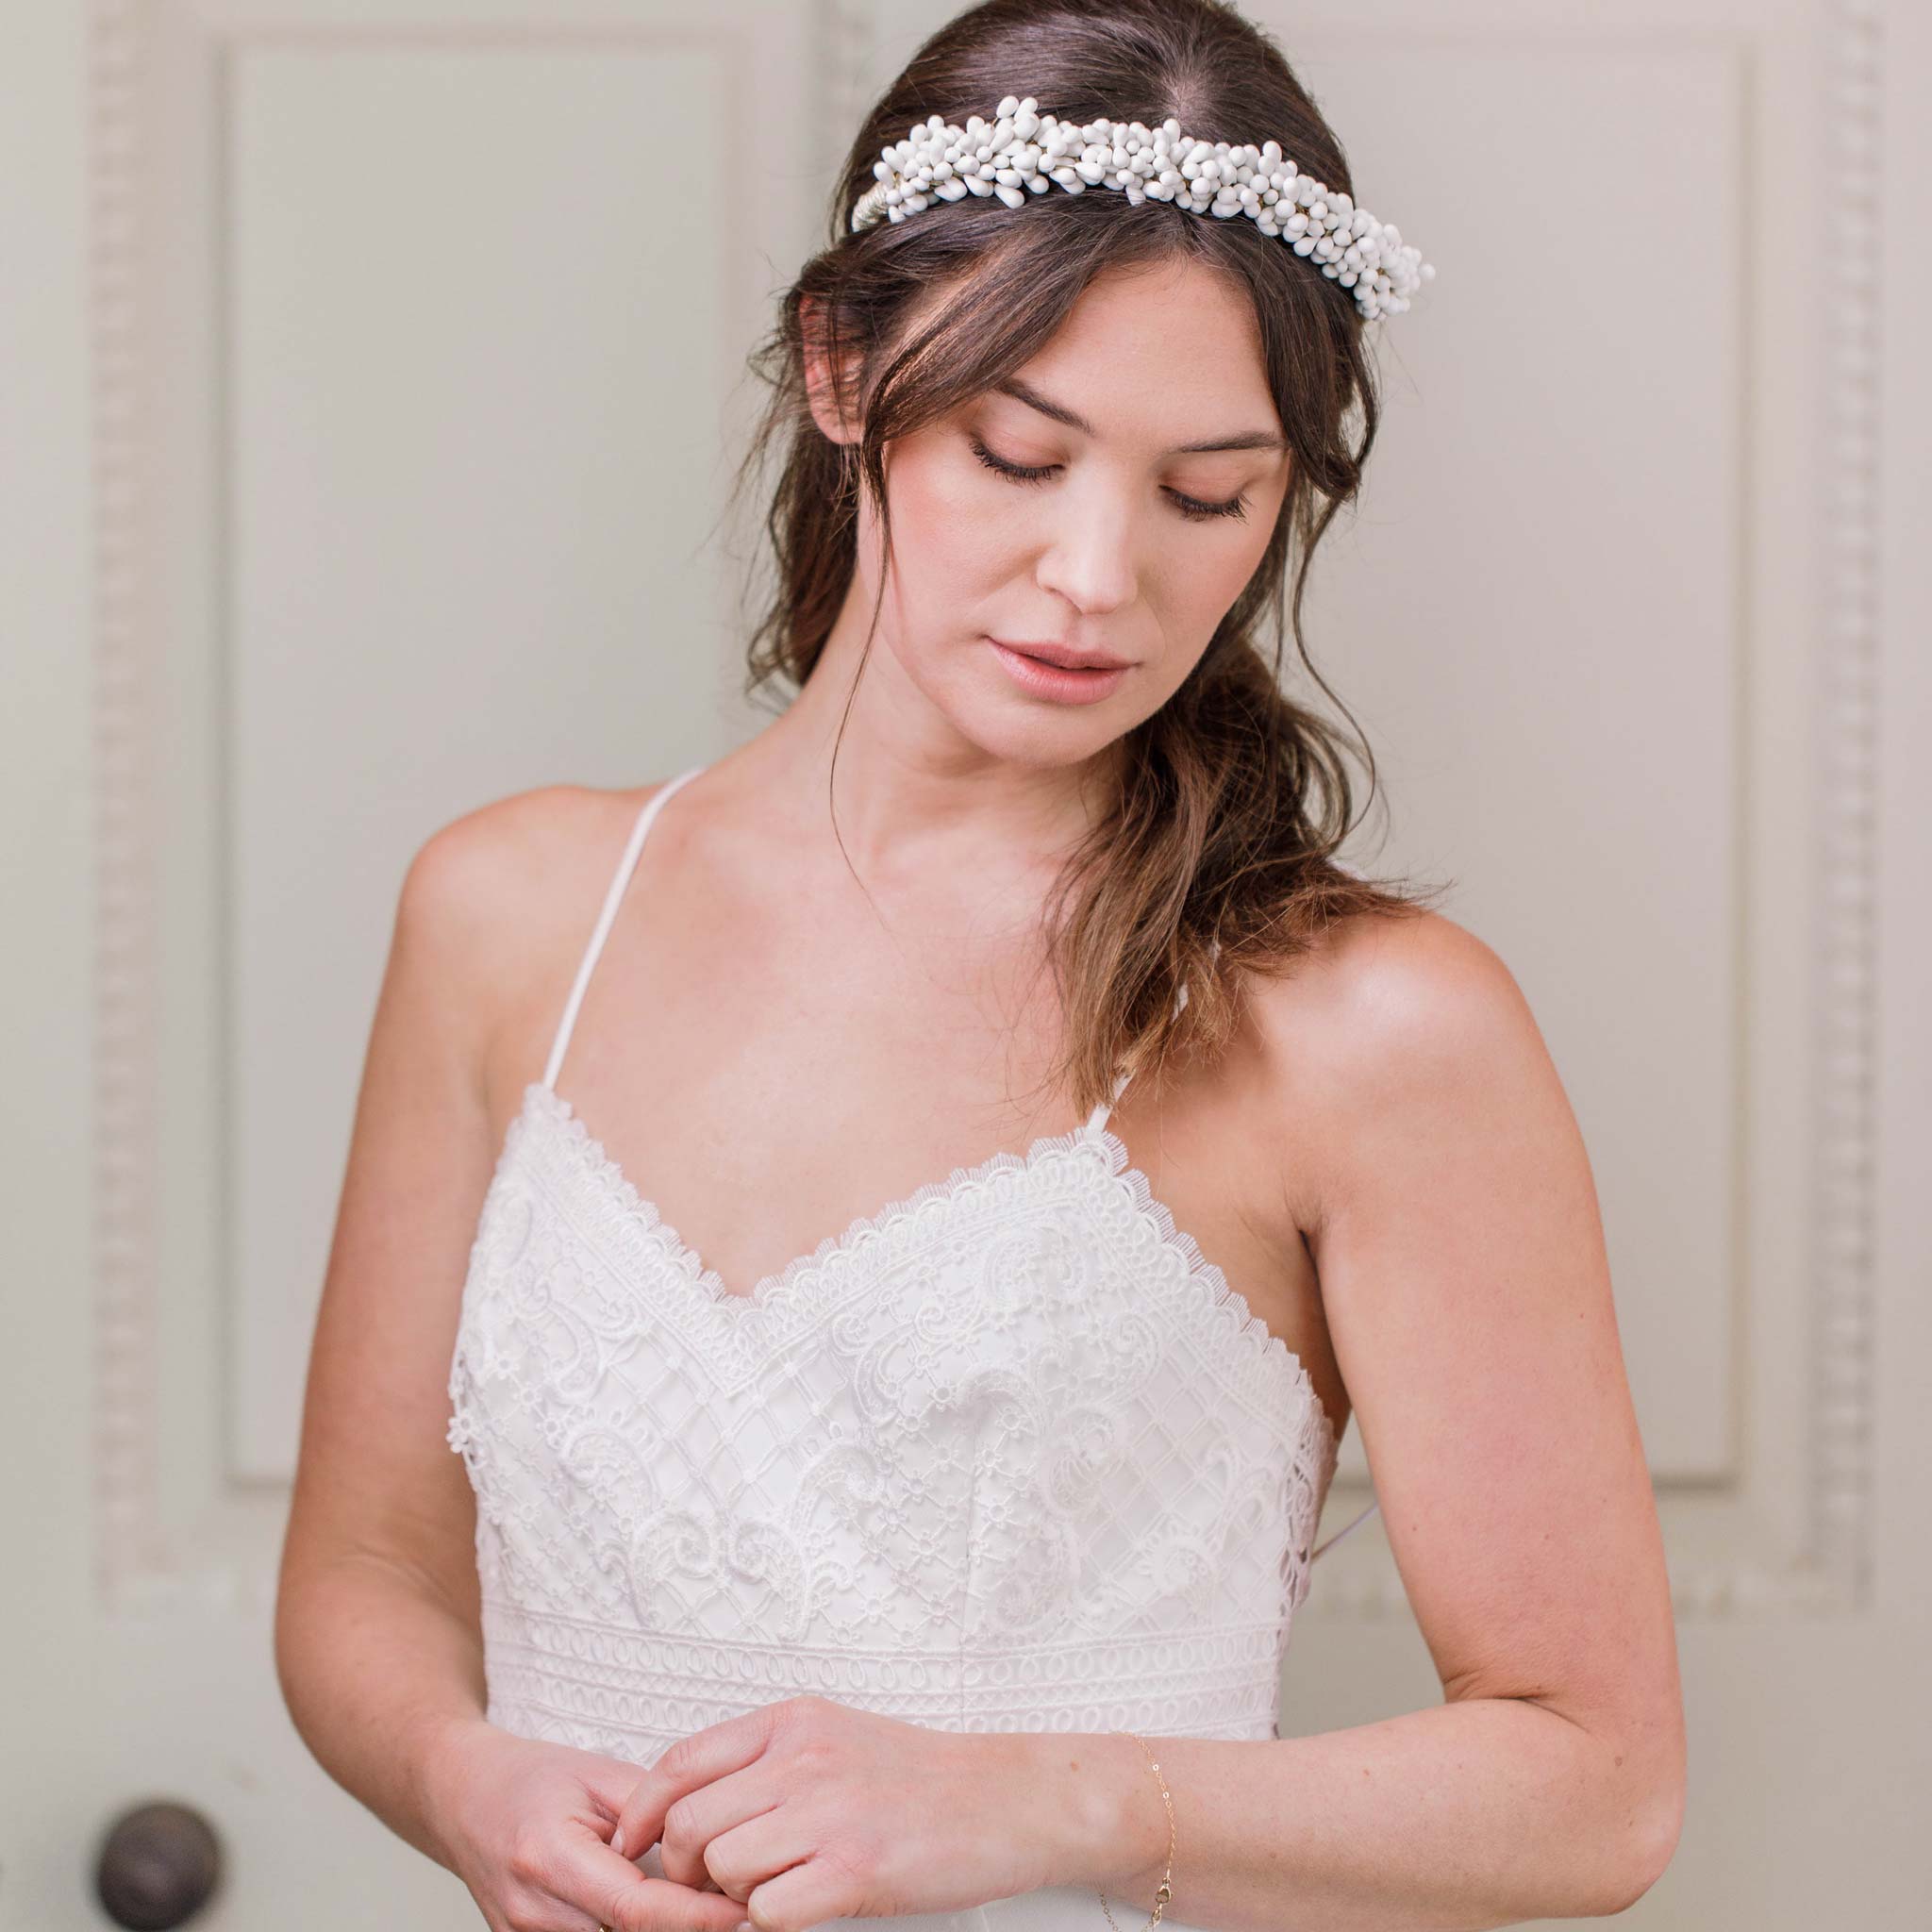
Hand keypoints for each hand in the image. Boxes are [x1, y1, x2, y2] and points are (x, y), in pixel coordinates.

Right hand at [424, 1717, 749, 1931]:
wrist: (463, 1799)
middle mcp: (533, 1913)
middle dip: (686, 1926)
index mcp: (548, 1858)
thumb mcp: (599, 1776)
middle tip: (735, 1897)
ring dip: (659, 1927)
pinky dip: (632, 1929)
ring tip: (699, 1898)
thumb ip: (654, 1813)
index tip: (742, 1907)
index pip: (635, 1908)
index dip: (695, 1916)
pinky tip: (657, 1907)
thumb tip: (710, 1849)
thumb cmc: (531, 1779)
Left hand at [609, 1696, 1060, 1930]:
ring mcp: (829, 1813)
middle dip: (685, 1869)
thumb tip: (691, 1803)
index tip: (631, 1847)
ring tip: (769, 1894)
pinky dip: (771, 1922)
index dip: (641, 1814)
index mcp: (792, 1722)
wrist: (1005, 1798)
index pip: (681, 1763)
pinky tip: (801, 1909)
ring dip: (731, 1898)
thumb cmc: (920, 1776)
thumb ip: (767, 1759)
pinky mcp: (855, 1869)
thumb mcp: (834, 1736)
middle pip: (690, 1823)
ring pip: (721, 1869)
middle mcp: (803, 1759)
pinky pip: (768, 1911)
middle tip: (708, 1889)